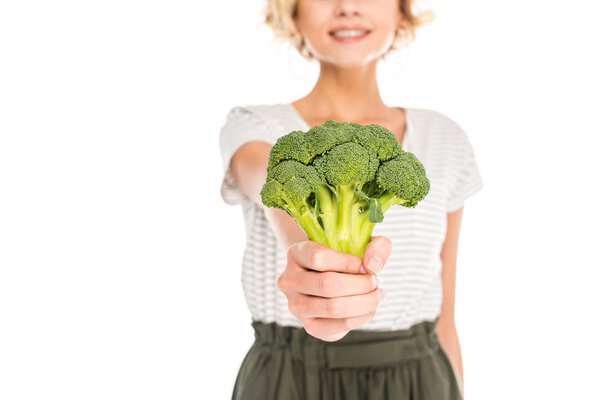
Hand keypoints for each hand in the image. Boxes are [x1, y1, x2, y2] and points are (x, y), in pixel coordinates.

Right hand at [277, 236, 391, 341]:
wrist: (330, 280)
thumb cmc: (345, 259)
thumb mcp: (362, 243)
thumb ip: (376, 246)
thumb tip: (372, 267)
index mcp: (296, 253)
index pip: (319, 258)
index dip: (349, 263)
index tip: (365, 266)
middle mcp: (289, 280)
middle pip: (327, 284)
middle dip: (361, 284)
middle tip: (376, 282)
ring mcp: (295, 306)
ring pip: (333, 307)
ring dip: (364, 302)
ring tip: (378, 295)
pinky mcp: (309, 326)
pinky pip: (338, 325)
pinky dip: (361, 317)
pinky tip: (371, 309)